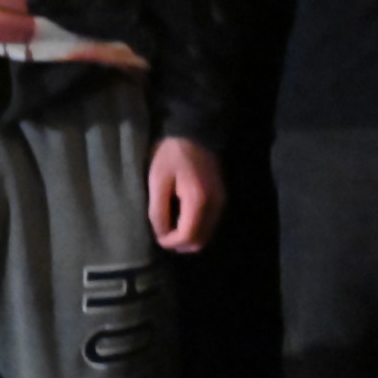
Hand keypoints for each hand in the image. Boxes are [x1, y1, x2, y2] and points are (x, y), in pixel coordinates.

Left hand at [148, 136, 224, 252]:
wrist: (196, 133)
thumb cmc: (172, 155)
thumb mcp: (157, 181)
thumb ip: (158, 211)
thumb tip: (161, 234)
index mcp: (198, 201)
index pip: (188, 237)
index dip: (170, 242)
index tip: (156, 235)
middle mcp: (215, 205)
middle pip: (200, 242)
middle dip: (180, 243)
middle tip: (163, 233)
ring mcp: (221, 202)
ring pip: (206, 235)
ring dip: (188, 237)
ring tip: (171, 225)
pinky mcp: (221, 198)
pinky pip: (210, 224)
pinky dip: (196, 228)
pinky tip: (182, 216)